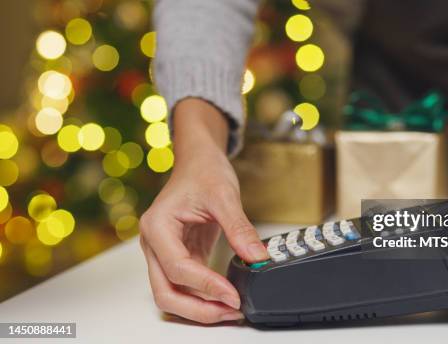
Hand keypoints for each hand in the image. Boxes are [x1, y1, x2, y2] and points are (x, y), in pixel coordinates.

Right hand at [139, 99, 268, 322]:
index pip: (178, 268)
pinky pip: (187, 285)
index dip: (206, 286)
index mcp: (157, 226)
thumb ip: (239, 228)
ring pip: (173, 294)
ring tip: (232, 310)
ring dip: (200, 307)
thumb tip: (257, 258)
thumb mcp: (224, 195)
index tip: (232, 295)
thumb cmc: (203, 171)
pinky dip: (204, 296)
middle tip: (231, 311)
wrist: (199, 160)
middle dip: (197, 309)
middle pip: (166, 292)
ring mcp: (164, 252)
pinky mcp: (179, 256)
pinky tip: (227, 298)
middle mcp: (154, 244)